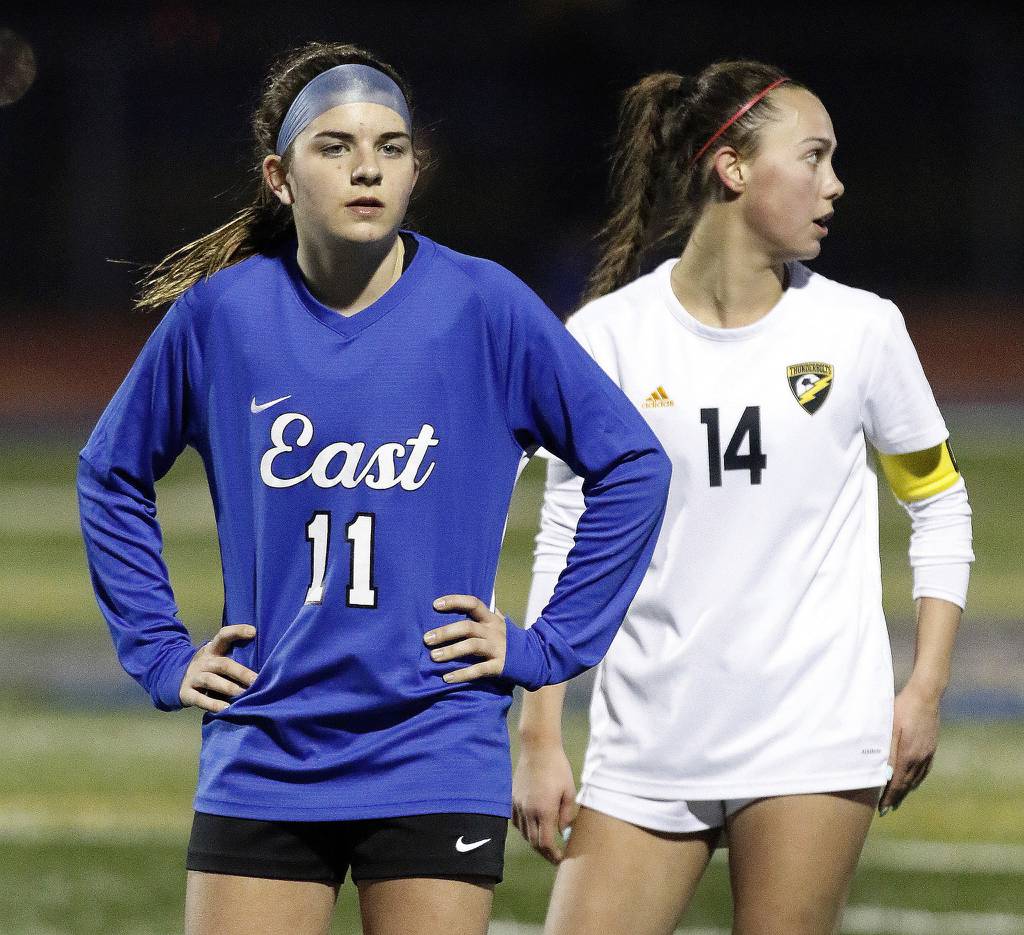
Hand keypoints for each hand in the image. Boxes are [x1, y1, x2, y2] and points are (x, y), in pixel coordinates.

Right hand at [179, 624, 257, 712]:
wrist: (175, 678)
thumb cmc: (209, 667)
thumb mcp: (218, 657)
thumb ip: (236, 655)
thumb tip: (267, 661)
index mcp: (212, 649)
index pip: (223, 635)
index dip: (237, 631)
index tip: (253, 632)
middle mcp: (203, 661)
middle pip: (223, 664)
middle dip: (240, 672)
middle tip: (256, 680)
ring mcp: (193, 677)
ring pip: (211, 680)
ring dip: (229, 688)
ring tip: (244, 694)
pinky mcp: (187, 693)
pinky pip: (200, 699)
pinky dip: (213, 704)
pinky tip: (226, 708)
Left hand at [424, 595, 505, 682]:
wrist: (534, 657)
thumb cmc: (507, 638)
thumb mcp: (498, 623)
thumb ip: (482, 615)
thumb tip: (458, 604)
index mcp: (491, 619)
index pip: (473, 603)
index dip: (455, 601)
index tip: (435, 604)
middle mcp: (493, 631)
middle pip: (468, 627)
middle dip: (446, 632)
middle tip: (427, 639)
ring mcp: (497, 648)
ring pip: (472, 646)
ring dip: (451, 651)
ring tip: (433, 657)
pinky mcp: (499, 666)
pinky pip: (478, 669)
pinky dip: (462, 674)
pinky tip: (447, 678)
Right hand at [512, 741, 576, 863]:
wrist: (538, 748)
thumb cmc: (558, 767)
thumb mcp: (569, 791)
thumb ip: (566, 814)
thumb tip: (562, 832)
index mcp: (544, 810)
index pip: (545, 843)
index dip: (552, 854)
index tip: (560, 859)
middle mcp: (528, 810)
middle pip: (533, 842)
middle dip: (544, 852)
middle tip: (554, 855)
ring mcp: (517, 804)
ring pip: (523, 833)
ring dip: (534, 841)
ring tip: (545, 842)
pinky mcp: (512, 798)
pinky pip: (516, 821)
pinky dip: (524, 828)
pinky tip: (532, 826)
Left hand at [880, 681, 940, 813]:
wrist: (926, 695)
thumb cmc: (901, 708)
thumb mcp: (889, 727)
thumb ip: (886, 750)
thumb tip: (882, 773)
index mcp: (907, 754)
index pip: (896, 783)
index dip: (889, 797)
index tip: (882, 809)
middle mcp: (919, 758)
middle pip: (907, 784)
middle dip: (896, 797)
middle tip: (887, 809)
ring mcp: (927, 753)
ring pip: (916, 778)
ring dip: (906, 790)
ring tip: (898, 799)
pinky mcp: (931, 747)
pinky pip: (924, 769)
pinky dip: (917, 779)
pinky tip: (914, 781)